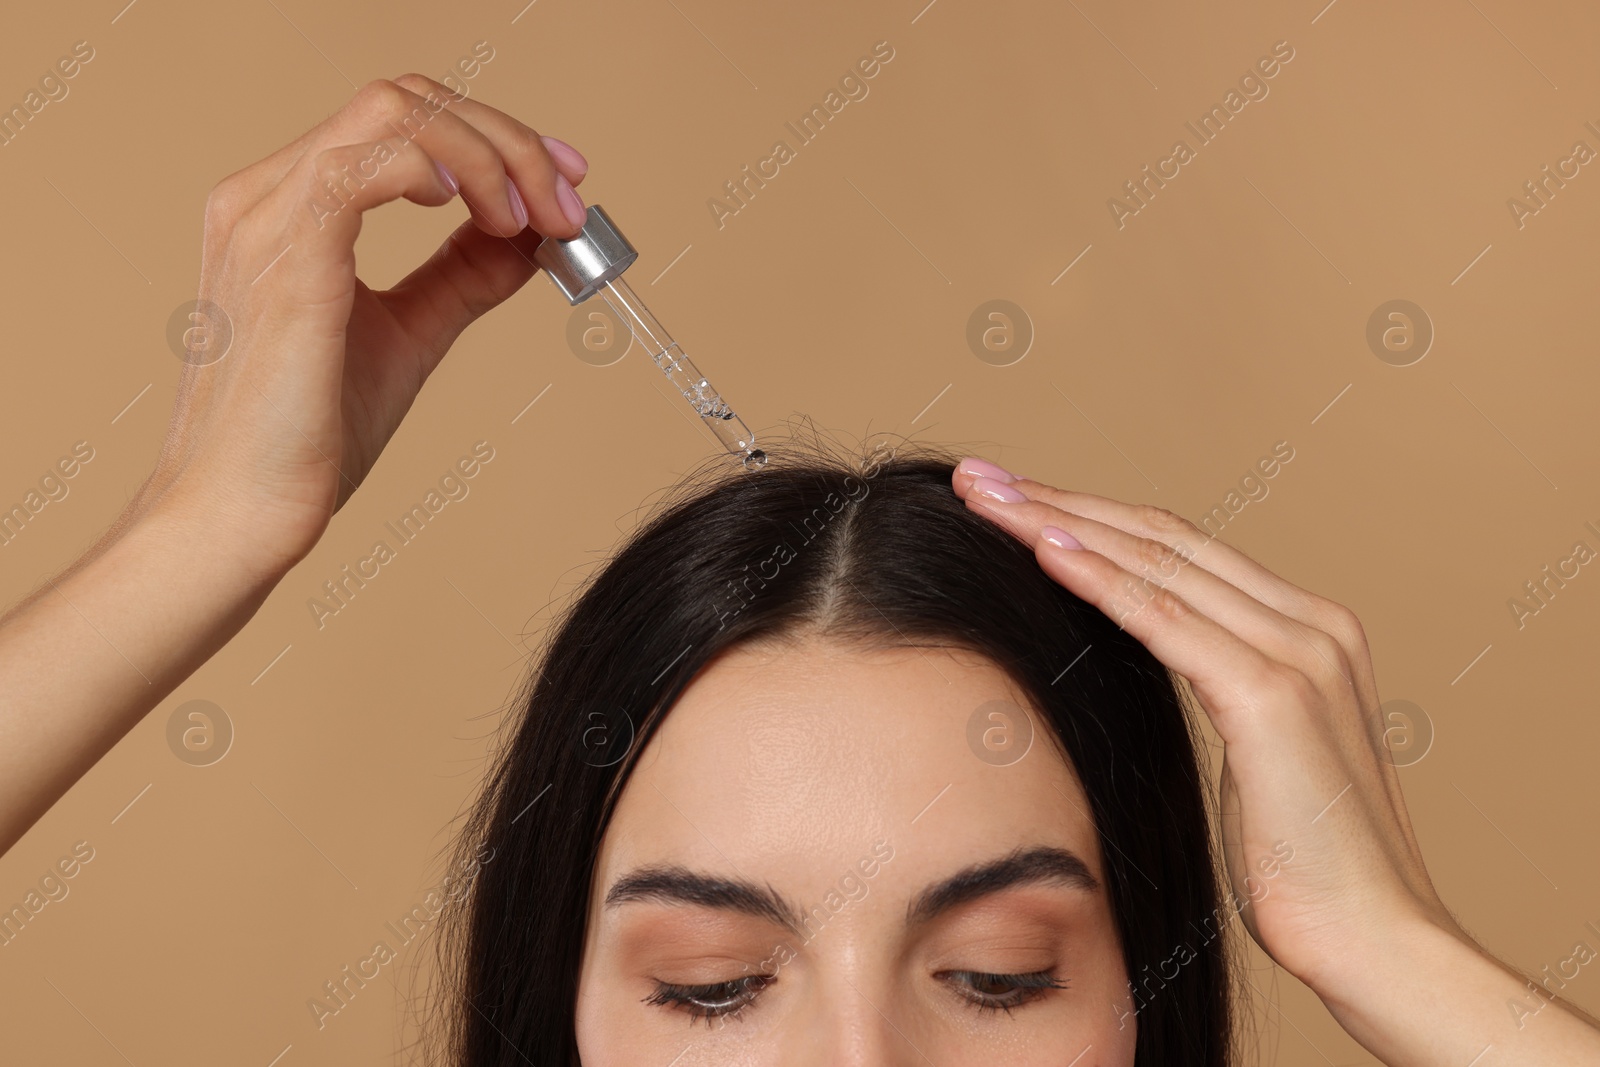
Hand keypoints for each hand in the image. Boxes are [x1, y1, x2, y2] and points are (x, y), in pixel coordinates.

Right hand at [135, 75, 589, 579]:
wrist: (247, 512)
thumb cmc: (305, 437)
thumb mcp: (408, 335)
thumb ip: (460, 278)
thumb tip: (526, 238)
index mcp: (288, 206)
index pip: (400, 120)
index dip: (493, 138)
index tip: (563, 186)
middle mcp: (267, 195)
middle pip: (405, 100)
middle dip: (509, 140)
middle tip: (568, 204)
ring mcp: (269, 217)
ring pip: (394, 113)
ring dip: (491, 155)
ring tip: (536, 220)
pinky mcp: (287, 256)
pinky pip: (368, 163)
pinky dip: (443, 171)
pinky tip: (485, 216)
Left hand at [950, 457, 1458, 1004]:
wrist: (1375, 940)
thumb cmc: (1307, 868)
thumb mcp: (1259, 757)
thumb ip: (1224, 690)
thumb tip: (1151, 664)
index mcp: (1311, 630)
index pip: (1179, 549)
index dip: (1091, 517)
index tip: (1013, 500)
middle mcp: (1312, 623)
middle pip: (1161, 536)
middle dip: (1059, 499)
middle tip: (976, 478)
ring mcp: (1299, 651)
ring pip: (1154, 562)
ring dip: (1058, 522)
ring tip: (985, 497)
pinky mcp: (1273, 693)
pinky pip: (1163, 618)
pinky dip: (1097, 578)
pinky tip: (1040, 549)